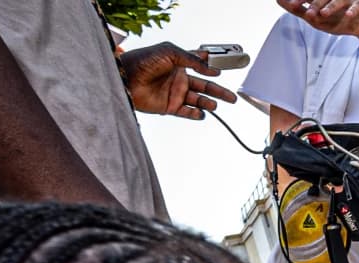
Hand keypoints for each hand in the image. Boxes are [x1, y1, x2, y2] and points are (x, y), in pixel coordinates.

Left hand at [119, 43, 237, 118]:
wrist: (126, 78)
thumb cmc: (144, 61)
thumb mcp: (170, 52)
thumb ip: (191, 59)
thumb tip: (209, 68)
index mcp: (179, 63)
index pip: (199, 65)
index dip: (211, 67)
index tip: (220, 69)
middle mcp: (178, 79)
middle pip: (204, 85)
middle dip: (218, 91)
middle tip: (232, 97)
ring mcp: (174, 93)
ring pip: (198, 100)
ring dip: (208, 102)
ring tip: (215, 104)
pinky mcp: (169, 107)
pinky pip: (187, 112)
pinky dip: (196, 114)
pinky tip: (202, 113)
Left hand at [281, 0, 358, 40]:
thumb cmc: (335, 19)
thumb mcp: (314, 18)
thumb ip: (297, 10)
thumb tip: (278, 0)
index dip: (300, 0)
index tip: (291, 4)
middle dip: (314, 4)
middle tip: (308, 13)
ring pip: (338, 1)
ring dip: (330, 7)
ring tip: (323, 13)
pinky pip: (356, 8)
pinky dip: (352, 11)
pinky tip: (348, 15)